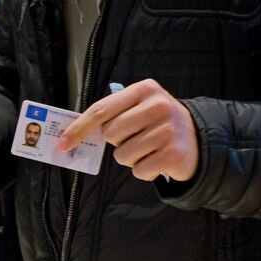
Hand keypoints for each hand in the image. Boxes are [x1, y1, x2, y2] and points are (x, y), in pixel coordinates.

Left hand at [55, 78, 198, 181]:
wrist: (198, 139)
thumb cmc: (157, 123)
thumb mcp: (139, 107)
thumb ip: (112, 114)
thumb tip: (71, 134)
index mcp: (144, 90)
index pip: (101, 110)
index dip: (79, 128)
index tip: (62, 143)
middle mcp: (158, 106)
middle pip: (110, 134)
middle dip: (117, 142)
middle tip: (136, 137)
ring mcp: (167, 130)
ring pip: (123, 155)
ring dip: (131, 158)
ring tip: (149, 149)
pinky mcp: (174, 154)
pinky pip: (139, 170)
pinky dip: (144, 171)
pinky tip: (158, 160)